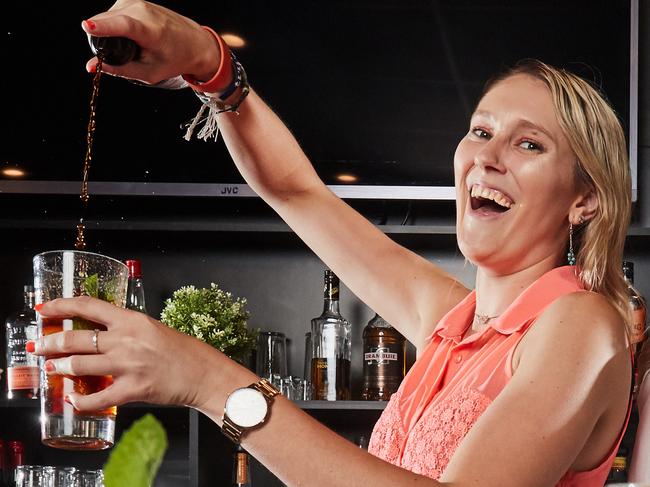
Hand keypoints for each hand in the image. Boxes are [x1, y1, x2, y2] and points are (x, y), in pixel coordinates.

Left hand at [30, 296, 221, 411]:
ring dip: (60, 368)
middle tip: (40, 346)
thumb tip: (98, 336)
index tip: (45, 309)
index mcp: (133, 320)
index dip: (62, 305)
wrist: (203, 373)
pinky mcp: (132, 389)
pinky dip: (79, 401)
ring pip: (80, 365)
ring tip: (53, 369)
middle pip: (76, 339)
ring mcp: (128, 365)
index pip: (89, 306)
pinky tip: (73, 399)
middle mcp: (127, 340)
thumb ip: (125, 331)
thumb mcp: (152, 330)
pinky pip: (95, 398)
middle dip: (50, 343)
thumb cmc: (182, 351)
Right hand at [82, 0, 220, 83]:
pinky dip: (114, 23)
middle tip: (117, 54)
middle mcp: (145, 12)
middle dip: (101, 36)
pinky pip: (114, 11)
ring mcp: (140, 3)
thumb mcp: (148, 72)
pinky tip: (127, 34)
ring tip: (129, 45)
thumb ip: (119, 70)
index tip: (87, 26)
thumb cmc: (174, 59)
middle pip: (108, 21)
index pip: (123, 25)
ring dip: (108, 29)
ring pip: (108, 15)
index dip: (104, 27)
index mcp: (152, 32)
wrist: (195, 43)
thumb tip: (91, 67)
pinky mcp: (135, 0)